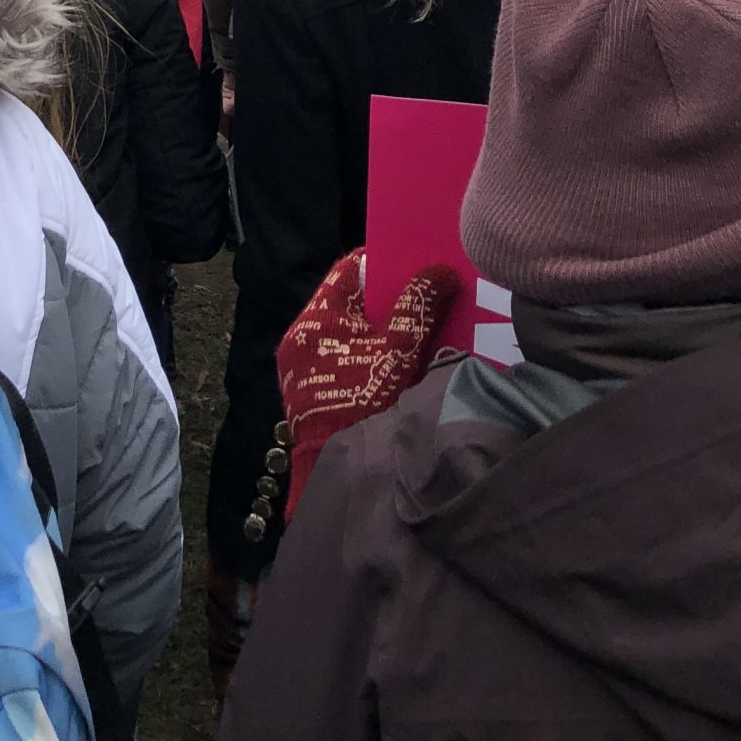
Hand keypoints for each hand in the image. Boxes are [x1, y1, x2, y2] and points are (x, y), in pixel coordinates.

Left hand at [274, 251, 459, 521]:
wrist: (345, 479)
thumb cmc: (367, 404)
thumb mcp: (401, 352)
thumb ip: (419, 307)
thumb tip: (439, 269)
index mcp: (314, 320)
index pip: (348, 271)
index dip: (384, 262)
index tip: (415, 261)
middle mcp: (301, 342)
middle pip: (351, 305)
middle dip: (390, 300)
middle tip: (426, 296)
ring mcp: (303, 374)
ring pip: (350, 338)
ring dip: (382, 333)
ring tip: (422, 330)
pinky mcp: (313, 402)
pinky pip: (346, 365)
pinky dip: (372, 361)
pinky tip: (403, 368)